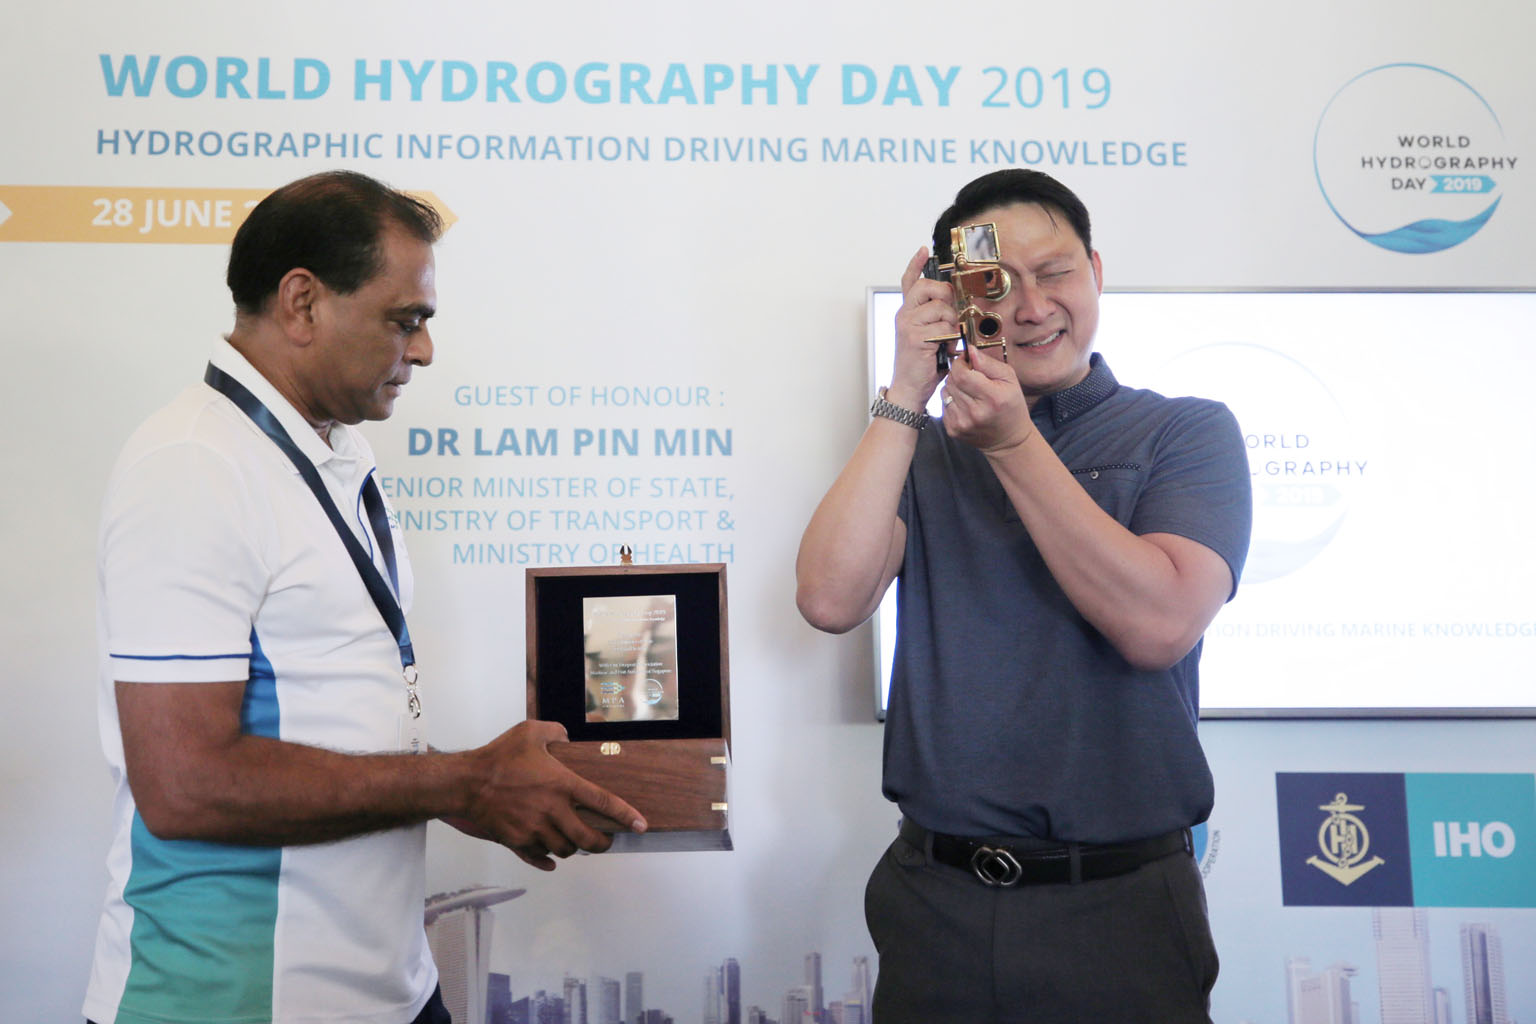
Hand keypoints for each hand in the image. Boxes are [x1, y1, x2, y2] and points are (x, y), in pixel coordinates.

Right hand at [465, 720, 646, 870]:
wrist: (466, 783)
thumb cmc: (499, 757)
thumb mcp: (531, 732)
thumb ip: (556, 731)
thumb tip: (567, 737)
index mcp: (562, 785)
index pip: (604, 804)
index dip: (626, 816)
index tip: (641, 825)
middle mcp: (552, 811)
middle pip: (587, 840)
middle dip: (602, 844)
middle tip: (606, 840)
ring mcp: (534, 830)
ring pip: (564, 850)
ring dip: (574, 848)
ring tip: (575, 840)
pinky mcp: (517, 841)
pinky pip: (538, 858)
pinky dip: (547, 860)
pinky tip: (551, 858)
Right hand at [888, 247, 957, 409]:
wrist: (909, 389)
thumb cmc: (922, 364)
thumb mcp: (928, 335)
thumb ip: (936, 317)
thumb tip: (956, 303)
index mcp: (907, 312)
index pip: (909, 281)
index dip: (916, 264)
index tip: (923, 250)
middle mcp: (904, 315)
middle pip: (929, 287)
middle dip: (946, 296)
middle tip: (950, 313)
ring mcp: (908, 325)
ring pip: (942, 308)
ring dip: (952, 324)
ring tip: (947, 340)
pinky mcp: (915, 337)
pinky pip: (945, 327)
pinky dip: (951, 339)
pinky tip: (946, 350)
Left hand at [940, 343, 1034, 454]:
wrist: (1008, 438)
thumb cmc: (1011, 406)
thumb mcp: (1009, 379)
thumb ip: (988, 363)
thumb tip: (970, 350)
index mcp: (992, 397)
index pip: (962, 374)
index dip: (960, 364)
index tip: (966, 362)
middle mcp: (975, 413)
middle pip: (952, 382)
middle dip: (957, 373)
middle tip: (970, 376)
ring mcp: (962, 423)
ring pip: (945, 392)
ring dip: (954, 387)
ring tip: (969, 391)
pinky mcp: (953, 430)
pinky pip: (944, 405)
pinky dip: (952, 400)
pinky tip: (965, 404)